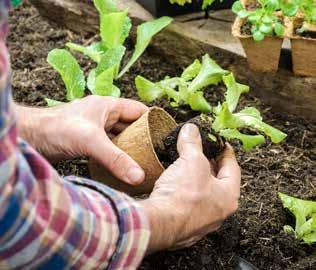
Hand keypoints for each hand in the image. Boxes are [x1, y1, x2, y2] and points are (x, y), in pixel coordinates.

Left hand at [16, 96, 147, 184]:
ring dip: (129, 148)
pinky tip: (123, 166)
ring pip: (120, 137)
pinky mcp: (88, 141)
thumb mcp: (91, 141)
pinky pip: (109, 147)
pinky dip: (117, 155)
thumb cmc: (57, 129)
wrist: (31, 137)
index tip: (165, 136)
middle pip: (131, 126)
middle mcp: (104, 115)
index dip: (153, 121)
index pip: (139, 111)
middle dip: (143, 138)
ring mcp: (96, 129)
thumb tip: (139, 176)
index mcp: (109, 106)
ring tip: (143, 162)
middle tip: (156, 154)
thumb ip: (116, 159)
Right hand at [140, 124, 240, 252]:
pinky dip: (182, 193)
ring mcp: (200, 222)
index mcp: (228, 197)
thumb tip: (191, 129)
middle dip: (208, 165)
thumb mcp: (191, 160)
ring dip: (194, 180)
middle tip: (201, 152)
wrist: (159, 223)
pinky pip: (186, 205)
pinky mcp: (182, 226)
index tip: (220, 143)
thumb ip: (193, 143)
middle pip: (217, 183)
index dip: (226, 152)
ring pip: (201, 195)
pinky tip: (173, 184)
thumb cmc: (184, 196)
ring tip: (185, 165)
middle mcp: (218, 213)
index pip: (233, 169)